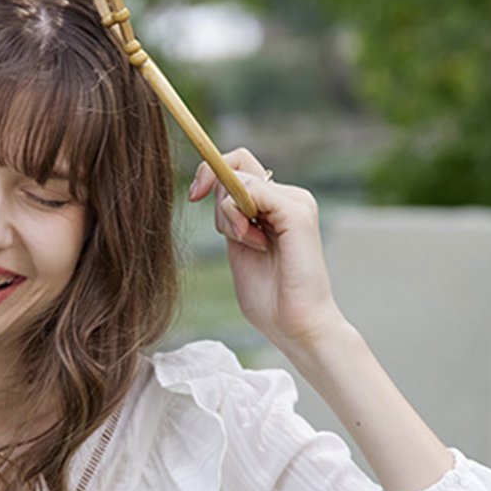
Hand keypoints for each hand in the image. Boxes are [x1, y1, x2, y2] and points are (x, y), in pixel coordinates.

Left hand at [189, 149, 345, 352]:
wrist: (297, 327)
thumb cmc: (270, 298)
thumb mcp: (239, 247)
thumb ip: (231, 217)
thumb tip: (209, 187)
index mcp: (276, 204)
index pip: (238, 164)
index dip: (209, 171)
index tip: (193, 195)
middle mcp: (289, 196)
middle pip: (236, 163)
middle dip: (215, 193)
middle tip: (230, 234)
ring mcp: (296, 201)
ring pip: (239, 177)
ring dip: (227, 214)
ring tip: (250, 245)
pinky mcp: (297, 211)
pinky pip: (251, 189)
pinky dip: (237, 216)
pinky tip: (254, 243)